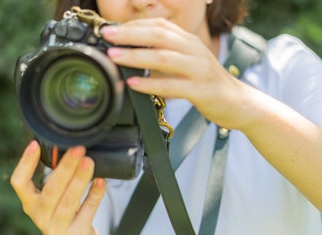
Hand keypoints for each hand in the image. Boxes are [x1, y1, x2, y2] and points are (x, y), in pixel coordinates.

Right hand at [10, 140, 105, 234]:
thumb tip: (70, 151)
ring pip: (69, 200)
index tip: (35, 144)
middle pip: (51, 189)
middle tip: (78, 149)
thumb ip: (57, 181)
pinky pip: (88, 209)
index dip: (25, 163)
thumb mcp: (52, 202)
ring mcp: (58, 227)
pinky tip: (101, 180)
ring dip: (80, 179)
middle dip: (65, 167)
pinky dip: (95, 194)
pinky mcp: (77, 234)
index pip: (20, 183)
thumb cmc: (62, 217)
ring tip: (89, 162)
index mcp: (32, 204)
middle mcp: (41, 216)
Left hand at [101, 18, 250, 129]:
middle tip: (106, 37)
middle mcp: (193, 50)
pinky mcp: (201, 90)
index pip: (158, 25)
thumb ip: (166, 54)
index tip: (110, 29)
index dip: (133, 25)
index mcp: (189, 41)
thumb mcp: (188, 61)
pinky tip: (134, 84)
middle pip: (158, 36)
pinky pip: (172, 86)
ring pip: (163, 58)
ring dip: (136, 56)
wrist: (237, 101)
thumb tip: (135, 53)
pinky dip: (151, 84)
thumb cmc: (207, 82)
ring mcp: (198, 69)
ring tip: (114, 57)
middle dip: (129, 35)